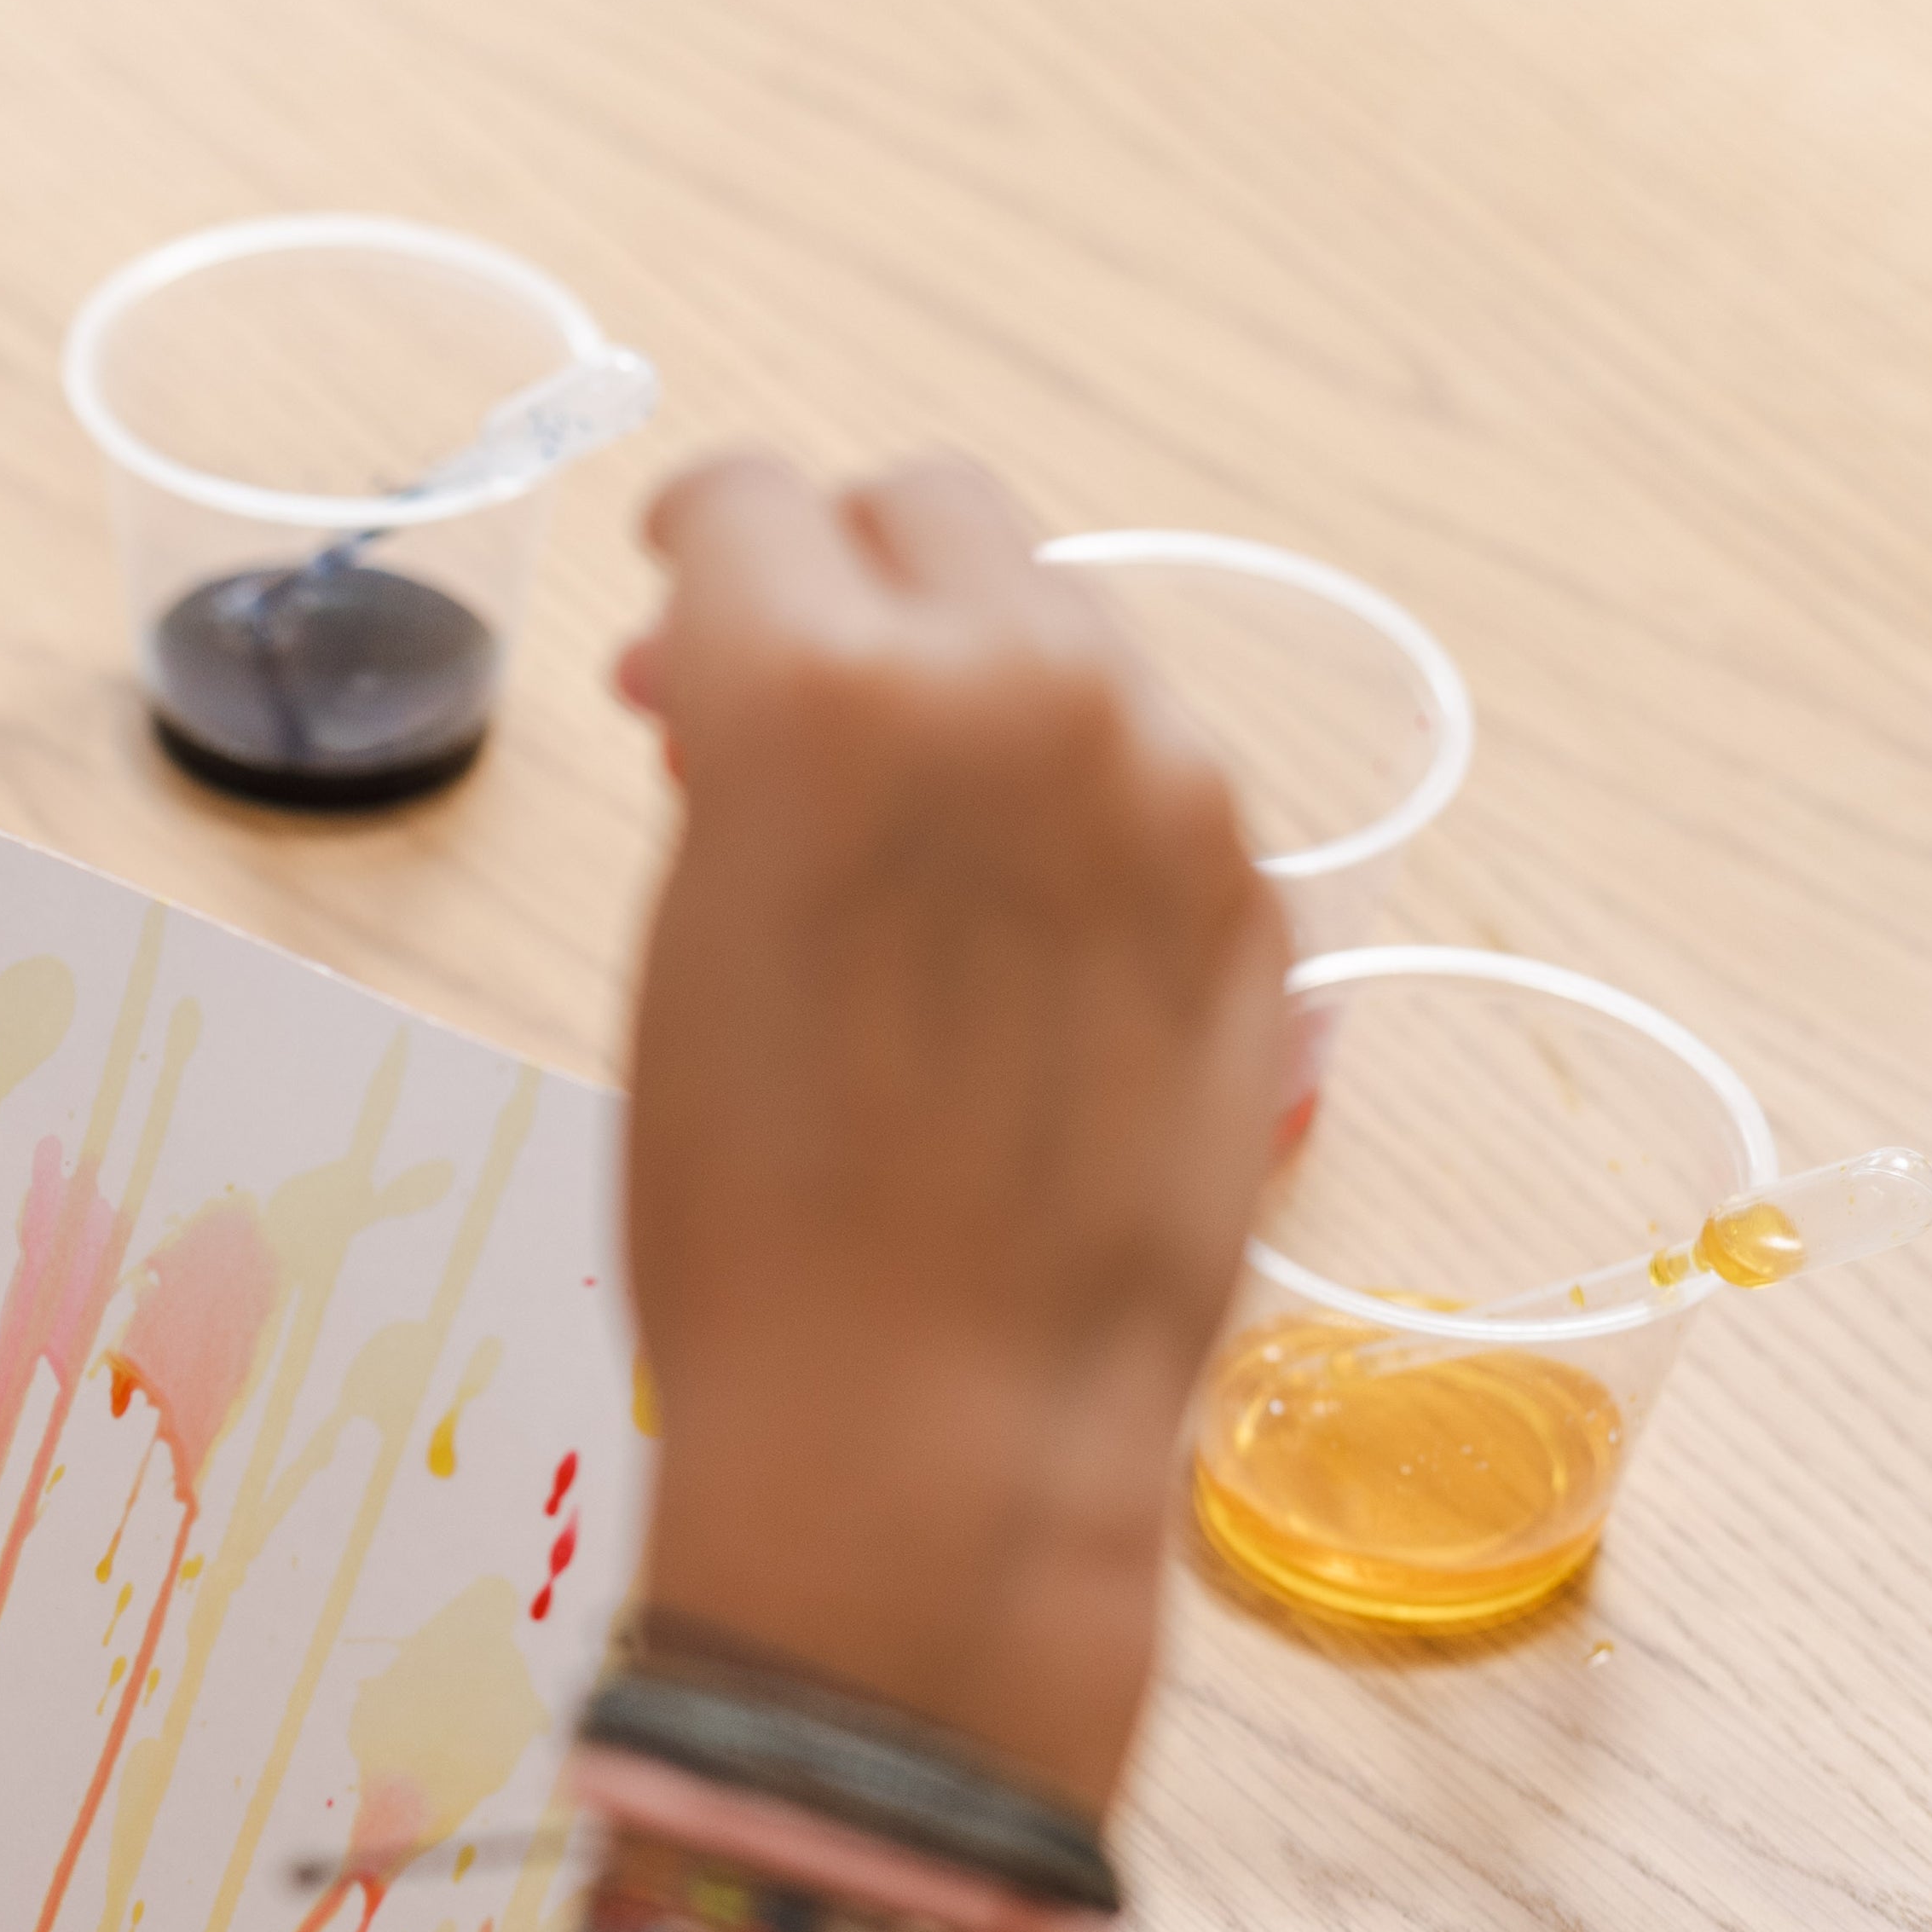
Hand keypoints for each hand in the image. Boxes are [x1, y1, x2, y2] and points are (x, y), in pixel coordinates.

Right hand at [611, 456, 1284, 1802]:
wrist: (932, 1428)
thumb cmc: (750, 1221)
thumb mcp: (682, 943)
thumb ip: (737, 767)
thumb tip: (757, 698)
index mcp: (819, 690)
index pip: (745, 503)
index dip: (694, 551)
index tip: (681, 599)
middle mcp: (1016, 692)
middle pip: (932, 515)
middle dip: (845, 579)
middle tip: (783, 697)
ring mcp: (1163, 790)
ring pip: (1061, 636)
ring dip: (972, 690)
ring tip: (904, 842)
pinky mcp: (1250, 896)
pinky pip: (1147, 777)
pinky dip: (1069, 809)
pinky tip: (1006, 943)